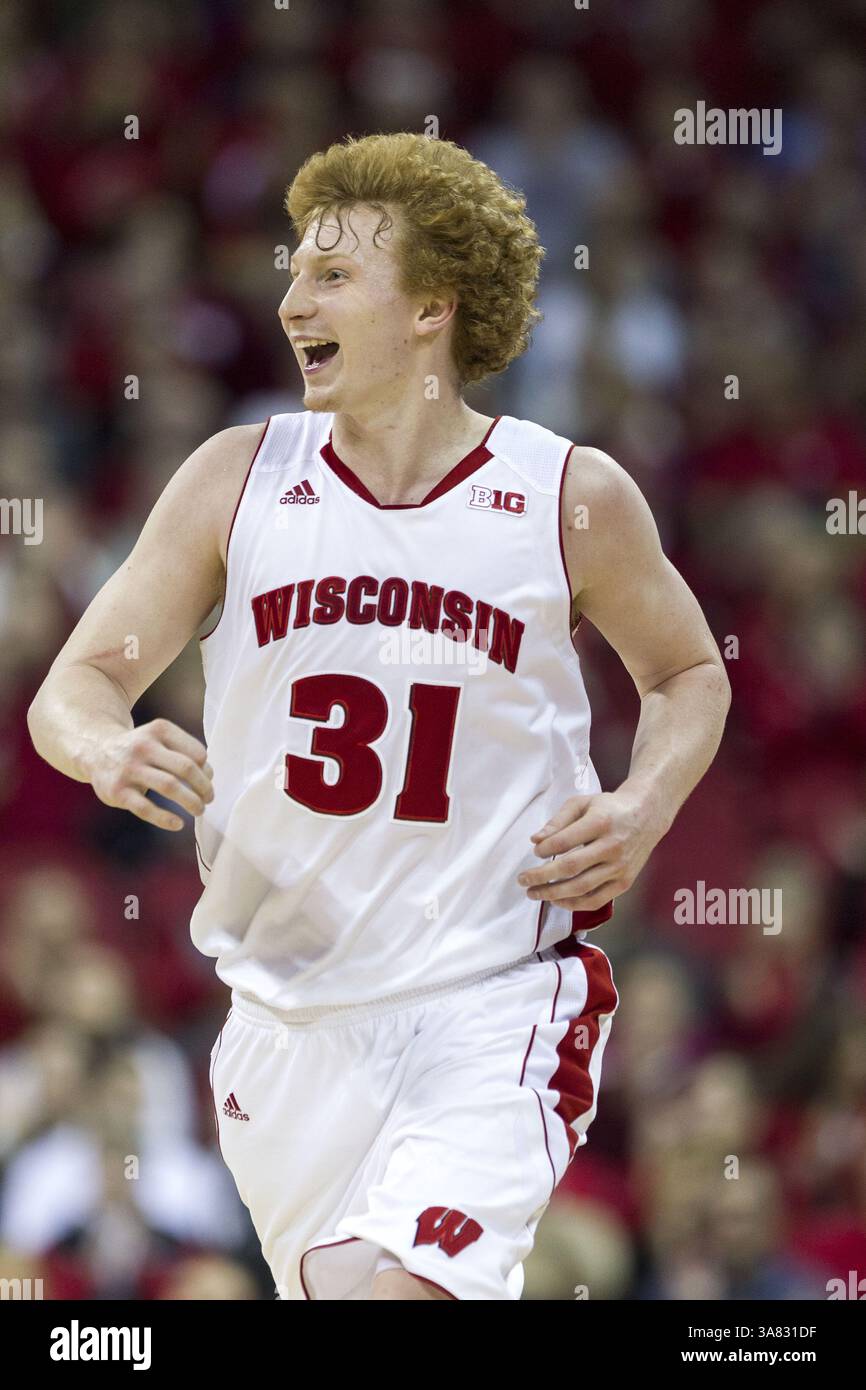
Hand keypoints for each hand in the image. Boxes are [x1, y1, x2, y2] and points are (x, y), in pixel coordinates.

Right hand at [89, 718, 213, 830]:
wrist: (96, 751)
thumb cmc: (140, 749)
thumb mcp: (159, 739)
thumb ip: (185, 752)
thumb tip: (209, 775)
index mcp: (159, 730)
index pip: (196, 752)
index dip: (207, 770)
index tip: (208, 780)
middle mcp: (143, 746)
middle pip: (186, 768)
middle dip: (204, 787)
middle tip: (209, 799)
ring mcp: (129, 768)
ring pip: (169, 786)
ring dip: (191, 802)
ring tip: (199, 810)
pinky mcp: (117, 791)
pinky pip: (146, 808)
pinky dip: (166, 819)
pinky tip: (178, 824)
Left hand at [517, 789, 662, 910]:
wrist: (646, 816)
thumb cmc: (609, 808)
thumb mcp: (583, 803)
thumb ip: (558, 820)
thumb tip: (535, 840)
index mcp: (600, 823)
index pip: (565, 841)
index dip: (545, 849)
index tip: (535, 851)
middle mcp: (612, 847)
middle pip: (571, 868)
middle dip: (542, 876)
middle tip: (523, 880)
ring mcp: (620, 868)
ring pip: (582, 888)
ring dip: (554, 894)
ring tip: (534, 893)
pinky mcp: (625, 883)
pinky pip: (597, 900)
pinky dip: (574, 904)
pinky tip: (558, 901)